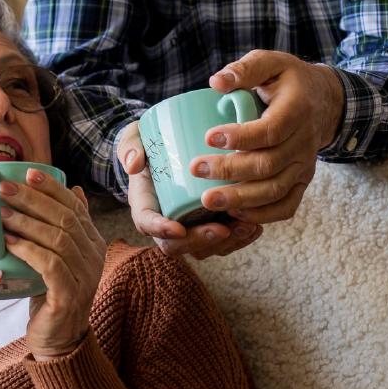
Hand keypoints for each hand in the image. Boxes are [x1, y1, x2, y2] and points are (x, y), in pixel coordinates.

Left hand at [0, 169, 106, 360]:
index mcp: (93, 242)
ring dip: (25, 221)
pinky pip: (49, 264)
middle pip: (65, 217)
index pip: (75, 205)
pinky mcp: (70, 295)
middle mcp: (94, 256)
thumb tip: (74, 187)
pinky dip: (27, 249)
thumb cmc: (52, 294)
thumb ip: (66, 226)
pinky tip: (6, 240)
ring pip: (57, 238)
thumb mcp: (61, 256)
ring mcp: (85, 276)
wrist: (58, 340)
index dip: (52, 187)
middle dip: (33, 199)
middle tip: (4, 187)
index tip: (27, 172)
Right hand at [118, 122, 263, 260]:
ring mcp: (188, 227)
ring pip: (204, 249)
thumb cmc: (149, 144)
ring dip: (227, 243)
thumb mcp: (134, 139)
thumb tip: (133, 164)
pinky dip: (240, 239)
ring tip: (248, 227)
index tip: (178, 228)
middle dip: (201, 241)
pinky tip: (257, 227)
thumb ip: (130, 146)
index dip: (161, 230)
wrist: (166, 148)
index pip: (147, 223)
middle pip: (178, 245)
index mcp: (145, 204)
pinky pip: (222, 243)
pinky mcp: (208, 226)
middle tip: (223, 229)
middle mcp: (165, 222)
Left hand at [193, 50, 343, 224]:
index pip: (270, 130)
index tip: (209, 137)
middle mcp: (304, 142)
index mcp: (296, 110)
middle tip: (196, 169)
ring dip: (241, 199)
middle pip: (268, 164)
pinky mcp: (302, 181)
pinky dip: (263, 215)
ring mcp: (305, 165)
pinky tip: (235, 214)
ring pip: (275, 190)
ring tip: (208, 200)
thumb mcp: (271, 63)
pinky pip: (287, 205)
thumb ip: (245, 69)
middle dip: (230, 171)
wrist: (324, 101)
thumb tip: (216, 82)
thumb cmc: (289, 80)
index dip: (240, 136)